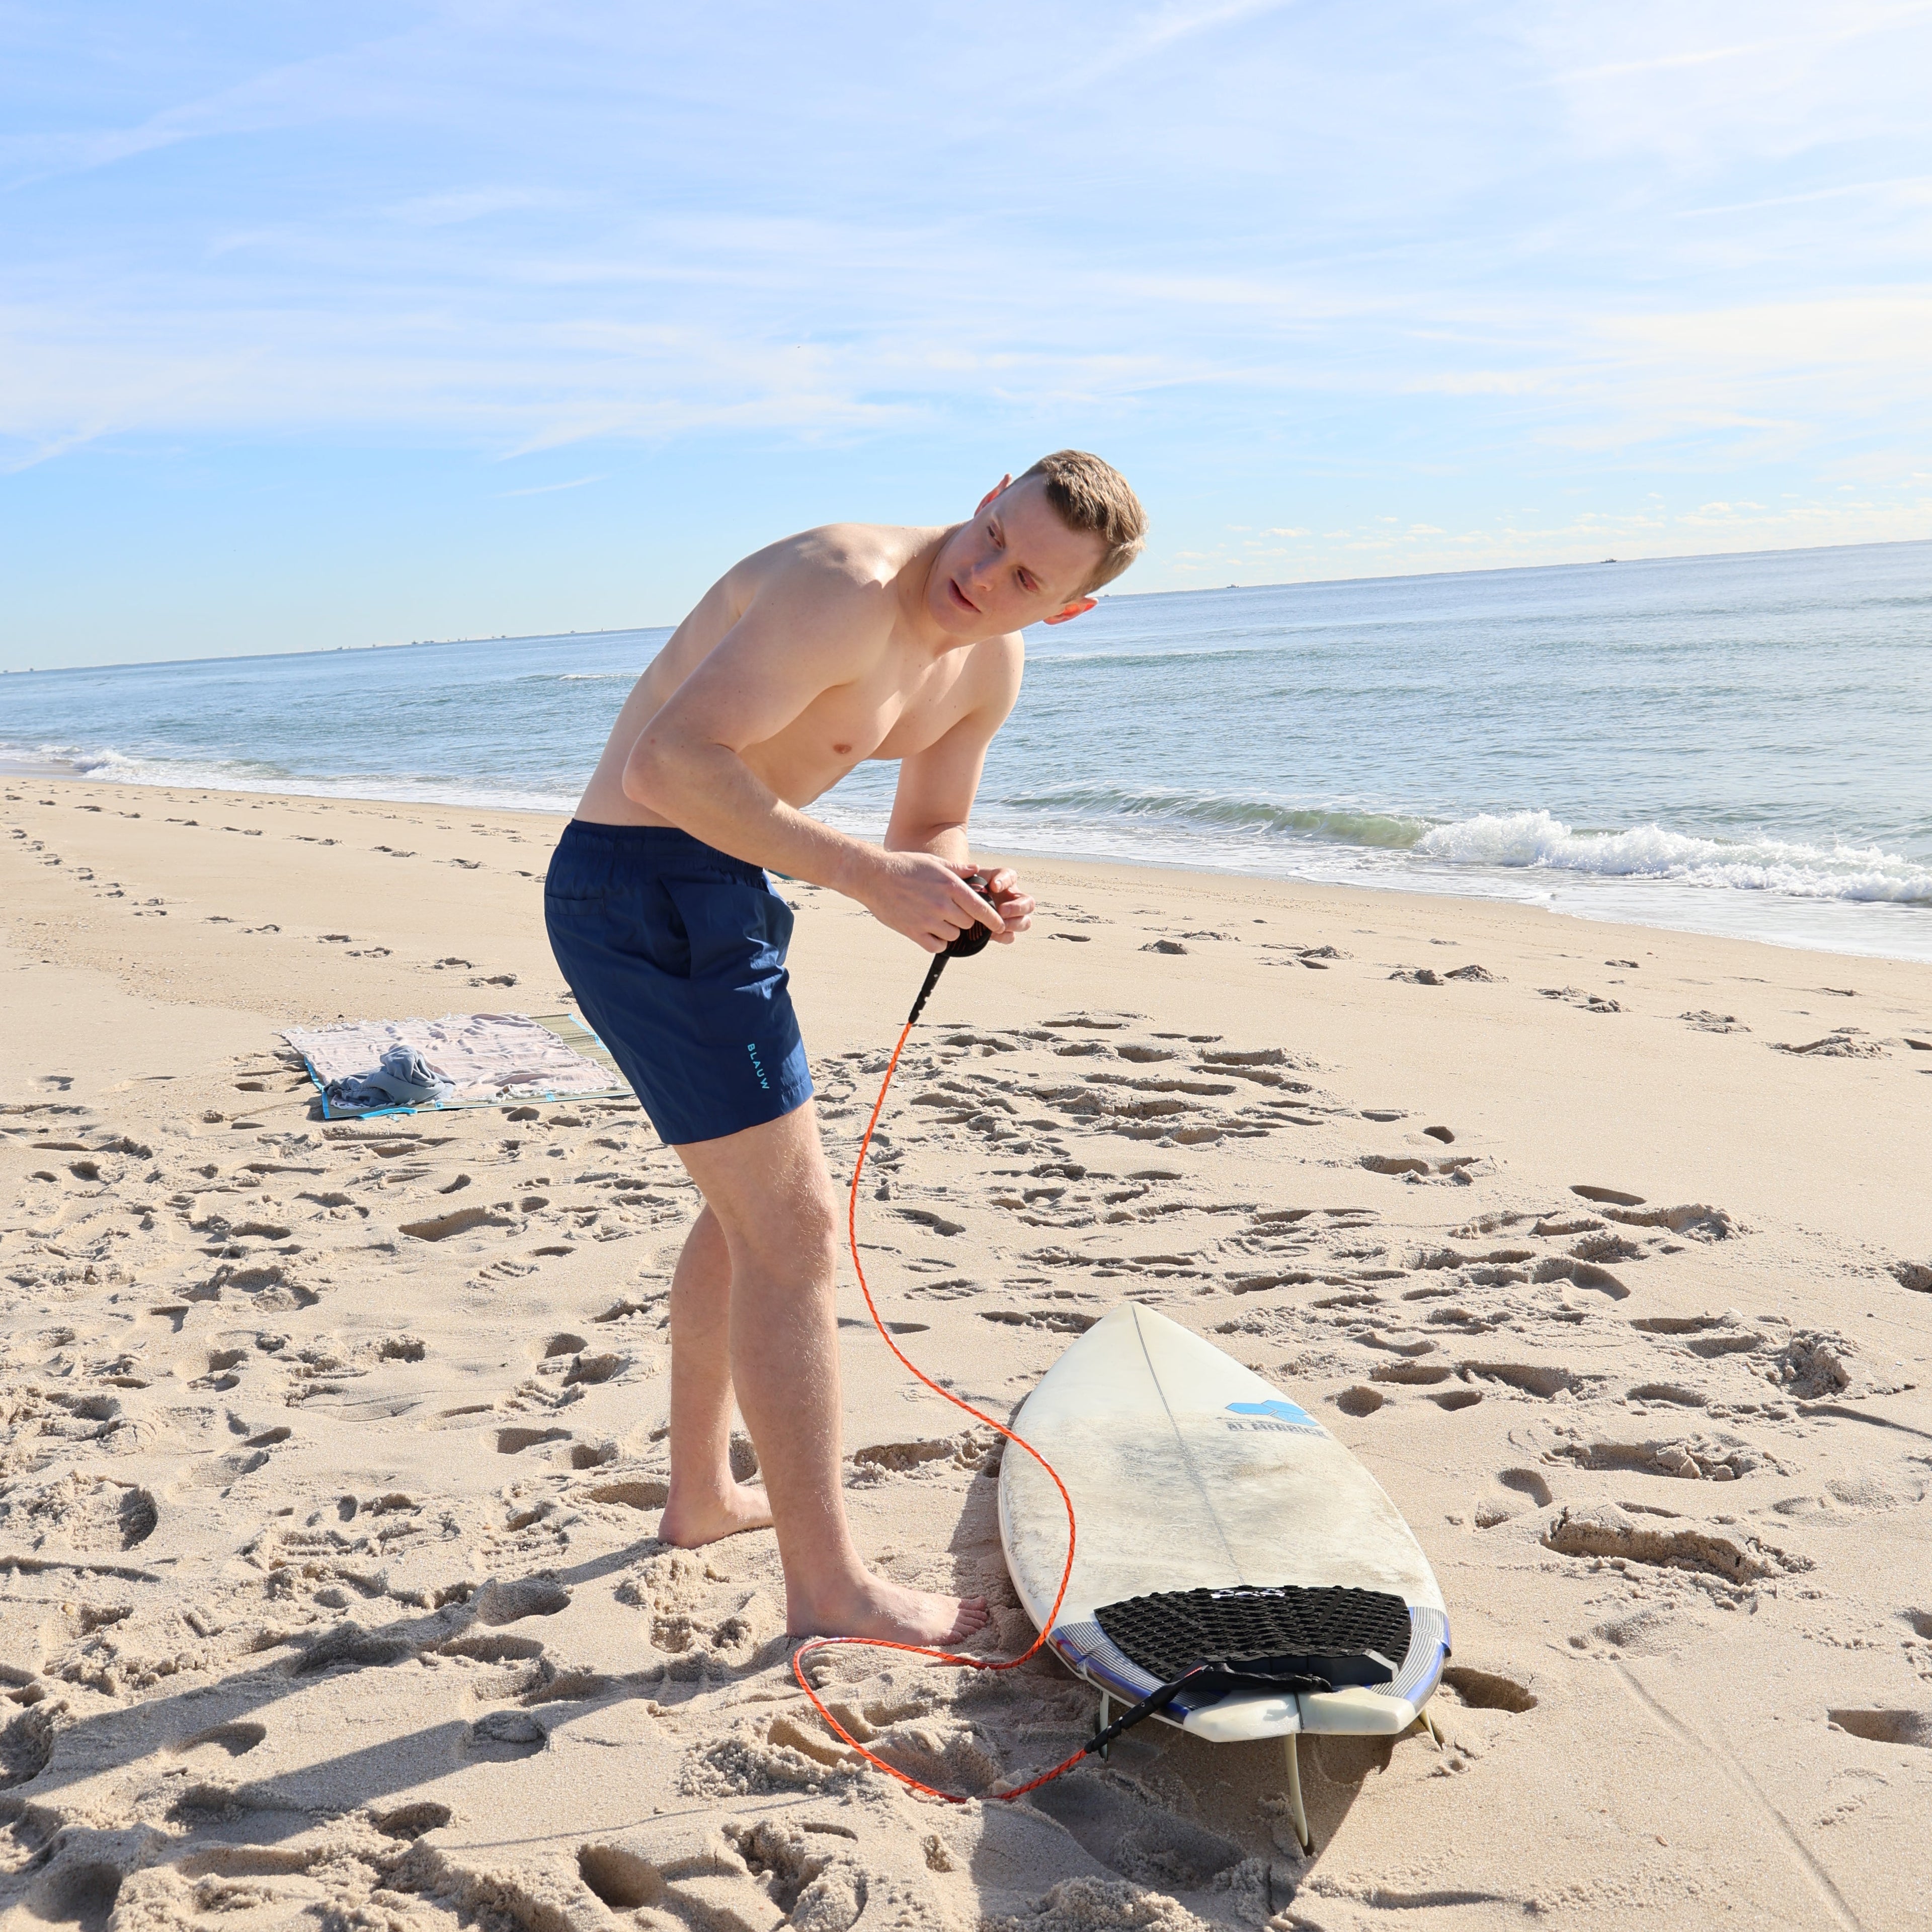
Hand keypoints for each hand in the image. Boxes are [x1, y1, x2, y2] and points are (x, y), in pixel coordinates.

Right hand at [859, 850, 1006, 953]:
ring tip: (936, 919)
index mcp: (950, 886)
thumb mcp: (933, 863)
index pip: (981, 908)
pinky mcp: (913, 932)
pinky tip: (931, 933)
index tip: (999, 926)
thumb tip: (977, 870)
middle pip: (968, 923)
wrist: (873, 876)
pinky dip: (937, 942)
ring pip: (953, 936)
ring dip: (949, 931)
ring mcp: (927, 920)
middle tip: (951, 912)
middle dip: (964, 919)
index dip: (993, 920)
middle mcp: (942, 904)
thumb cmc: (904, 866)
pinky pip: (936, 946)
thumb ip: (958, 870)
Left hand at [970, 863, 1033, 944]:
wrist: (958, 902)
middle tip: (1001, 911)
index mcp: (1005, 880)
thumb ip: (969, 871)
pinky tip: (992, 934)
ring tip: (998, 926)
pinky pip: (1011, 936)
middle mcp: (1013, 898)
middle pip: (1028, 903)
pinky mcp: (1003, 930)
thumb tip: (975, 868)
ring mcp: (1011, 916)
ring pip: (1025, 922)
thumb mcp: (966, 876)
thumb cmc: (964, 887)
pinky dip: (1004, 936)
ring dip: (1014, 925)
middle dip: (1017, 908)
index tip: (994, 886)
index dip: (1005, 882)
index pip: (1010, 876)